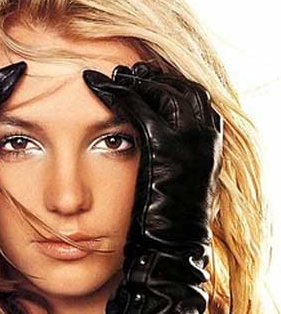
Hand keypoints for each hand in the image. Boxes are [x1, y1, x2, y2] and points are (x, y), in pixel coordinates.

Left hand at [83, 62, 222, 260]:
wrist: (173, 243)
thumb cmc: (172, 221)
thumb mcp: (183, 182)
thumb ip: (179, 158)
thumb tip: (166, 152)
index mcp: (213, 141)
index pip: (195, 98)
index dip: (170, 84)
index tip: (148, 80)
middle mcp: (205, 134)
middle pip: (180, 87)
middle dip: (153, 76)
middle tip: (128, 71)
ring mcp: (187, 137)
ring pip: (159, 90)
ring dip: (134, 79)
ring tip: (113, 75)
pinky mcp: (163, 145)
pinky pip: (136, 106)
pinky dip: (116, 93)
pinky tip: (100, 86)